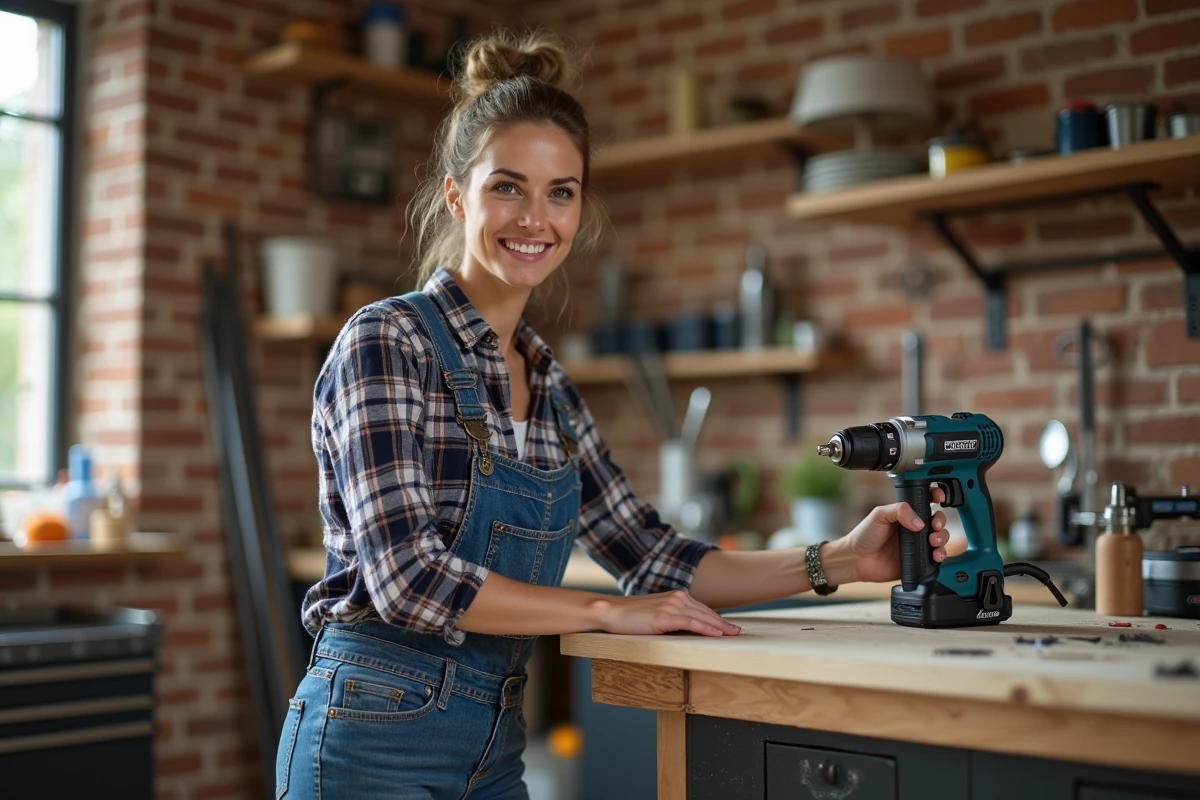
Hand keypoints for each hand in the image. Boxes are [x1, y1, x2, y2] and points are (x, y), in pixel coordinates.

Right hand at [590, 590, 740, 636]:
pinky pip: (692, 623)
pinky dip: (706, 628)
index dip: (717, 619)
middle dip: (723, 623)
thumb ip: (673, 617)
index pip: (702, 609)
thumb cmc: (631, 616)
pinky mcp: (665, 617)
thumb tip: (689, 629)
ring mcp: (671, 606)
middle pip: (706, 612)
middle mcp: (677, 597)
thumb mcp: (656, 614)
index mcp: (676, 596)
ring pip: (702, 617)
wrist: (611, 611)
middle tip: (738, 632)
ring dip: (720, 627)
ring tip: (733, 635)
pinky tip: (717, 634)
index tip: (729, 627)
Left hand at [841, 486, 949, 583]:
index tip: (939, 497)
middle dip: (940, 521)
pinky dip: (940, 555)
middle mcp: (914, 529)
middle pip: (937, 521)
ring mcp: (917, 545)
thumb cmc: (864, 535)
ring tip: (933, 541)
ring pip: (940, 538)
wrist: (857, 559)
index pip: (926, 502)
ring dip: (942, 538)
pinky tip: (936, 555)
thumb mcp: (879, 515)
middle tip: (934, 526)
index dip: (935, 497)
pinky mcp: (918, 561)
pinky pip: (935, 558)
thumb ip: (899, 511)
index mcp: (906, 514)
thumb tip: (920, 521)